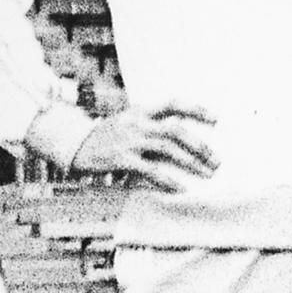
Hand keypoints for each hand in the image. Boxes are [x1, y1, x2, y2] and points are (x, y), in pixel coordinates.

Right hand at [69, 102, 217, 189]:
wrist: (75, 144)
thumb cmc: (106, 137)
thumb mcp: (127, 122)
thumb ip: (150, 126)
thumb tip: (179, 137)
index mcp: (141, 111)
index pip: (173, 104)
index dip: (197, 110)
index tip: (216, 120)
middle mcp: (138, 122)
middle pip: (176, 130)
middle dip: (200, 145)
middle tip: (216, 161)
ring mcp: (129, 140)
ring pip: (168, 148)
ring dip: (191, 163)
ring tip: (206, 175)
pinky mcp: (121, 158)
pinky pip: (150, 169)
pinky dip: (167, 180)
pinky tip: (180, 188)